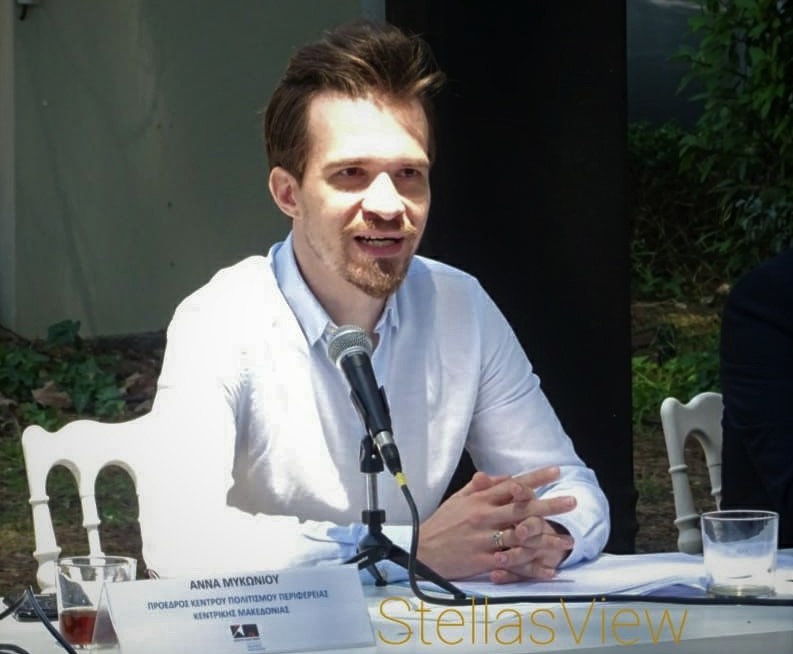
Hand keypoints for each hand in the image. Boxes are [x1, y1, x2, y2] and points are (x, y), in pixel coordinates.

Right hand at [417, 466, 575, 581]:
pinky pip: (513, 563)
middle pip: (523, 509)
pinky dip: (532, 567)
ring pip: (522, 537)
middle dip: (550, 505)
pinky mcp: (484, 561)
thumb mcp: (458, 498)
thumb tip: (504, 477)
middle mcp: (485, 517)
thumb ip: (481, 487)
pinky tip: (549, 569)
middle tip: (572, 502)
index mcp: (480, 500)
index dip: (535, 478)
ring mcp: (485, 539)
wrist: (422, 550)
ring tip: (568, 539)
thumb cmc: (442, 523)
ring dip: (547, 538)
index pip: (512, 485)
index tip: (556, 471)